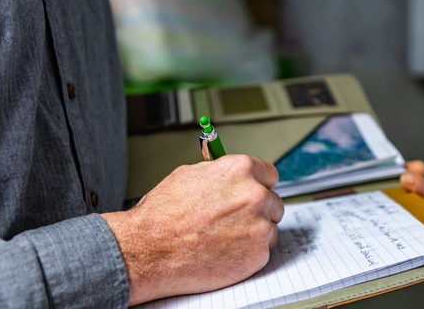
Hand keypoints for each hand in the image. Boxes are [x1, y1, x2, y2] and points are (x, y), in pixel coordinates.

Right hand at [102, 155, 283, 304]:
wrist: (150, 250)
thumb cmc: (163, 215)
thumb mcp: (189, 176)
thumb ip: (220, 173)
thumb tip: (231, 175)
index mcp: (240, 170)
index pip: (269, 175)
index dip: (258, 186)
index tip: (253, 193)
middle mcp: (255, 195)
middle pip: (273, 202)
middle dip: (257, 211)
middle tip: (234, 221)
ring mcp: (259, 225)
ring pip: (269, 228)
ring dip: (254, 233)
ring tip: (224, 238)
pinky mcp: (258, 254)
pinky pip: (262, 251)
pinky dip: (248, 254)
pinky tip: (224, 252)